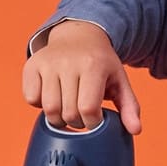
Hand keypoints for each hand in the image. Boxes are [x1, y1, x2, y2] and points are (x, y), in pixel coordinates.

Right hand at [23, 20, 141, 132]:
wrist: (79, 34)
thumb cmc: (100, 62)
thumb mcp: (119, 81)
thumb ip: (130, 107)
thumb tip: (135, 130)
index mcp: (93, 65)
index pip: (88, 110)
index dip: (92, 123)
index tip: (96, 119)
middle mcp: (68, 62)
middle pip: (68, 114)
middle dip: (77, 122)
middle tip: (82, 114)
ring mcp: (48, 63)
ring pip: (49, 110)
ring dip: (58, 118)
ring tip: (67, 108)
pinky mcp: (32, 65)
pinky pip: (31, 99)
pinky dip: (40, 104)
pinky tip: (52, 96)